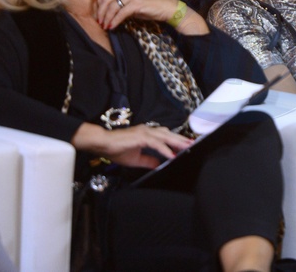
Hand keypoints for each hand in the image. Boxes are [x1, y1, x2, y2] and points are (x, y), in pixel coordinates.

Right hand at [72, 122, 193, 168]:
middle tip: (192, 144)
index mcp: (146, 134)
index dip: (175, 140)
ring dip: (177, 142)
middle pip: (168, 134)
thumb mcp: (135, 159)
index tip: (185, 146)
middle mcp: (147, 130)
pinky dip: (165, 149)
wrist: (103, 144)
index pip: (165, 135)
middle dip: (181, 139)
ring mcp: (144, 133)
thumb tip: (158, 164)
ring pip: (165, 137)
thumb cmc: (116, 149)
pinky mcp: (140, 137)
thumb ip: (148, 160)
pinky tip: (172, 155)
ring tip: (187, 147)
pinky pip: (156, 144)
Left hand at [96, 0, 177, 29]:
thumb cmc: (152, 6)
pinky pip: (121, 13)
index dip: (99, 3)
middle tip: (99, 21)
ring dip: (106, 17)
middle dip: (100, 12)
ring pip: (112, 6)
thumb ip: (123, 4)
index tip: (98, 13)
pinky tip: (113, 26)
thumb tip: (112, 13)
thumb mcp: (135, 3)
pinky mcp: (137, 4)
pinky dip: (115, 21)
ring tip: (105, 25)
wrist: (167, 7)